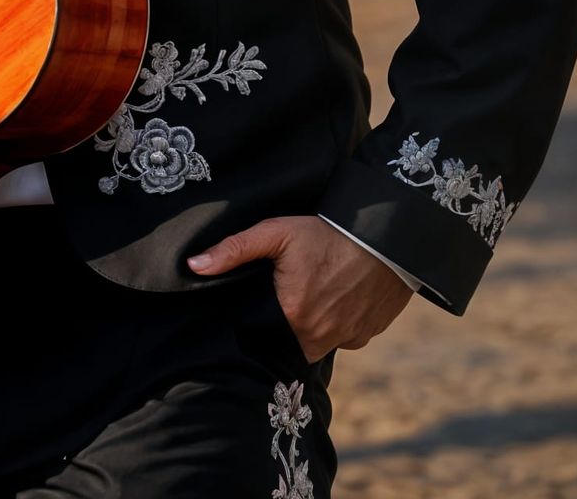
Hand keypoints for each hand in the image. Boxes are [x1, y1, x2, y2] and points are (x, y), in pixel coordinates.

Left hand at [187, 215, 411, 361]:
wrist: (384, 236)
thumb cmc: (325, 233)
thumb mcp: (275, 233)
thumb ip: (233, 250)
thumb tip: (193, 266)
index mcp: (292, 317)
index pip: (260, 335)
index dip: (256, 321)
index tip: (256, 303)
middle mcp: (319, 338)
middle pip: (287, 342)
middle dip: (282, 325)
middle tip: (283, 296)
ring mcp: (345, 339)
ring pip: (314, 344)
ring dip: (307, 327)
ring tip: (307, 296)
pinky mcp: (366, 335)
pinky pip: (340, 339)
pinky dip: (333, 325)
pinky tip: (332, 300)